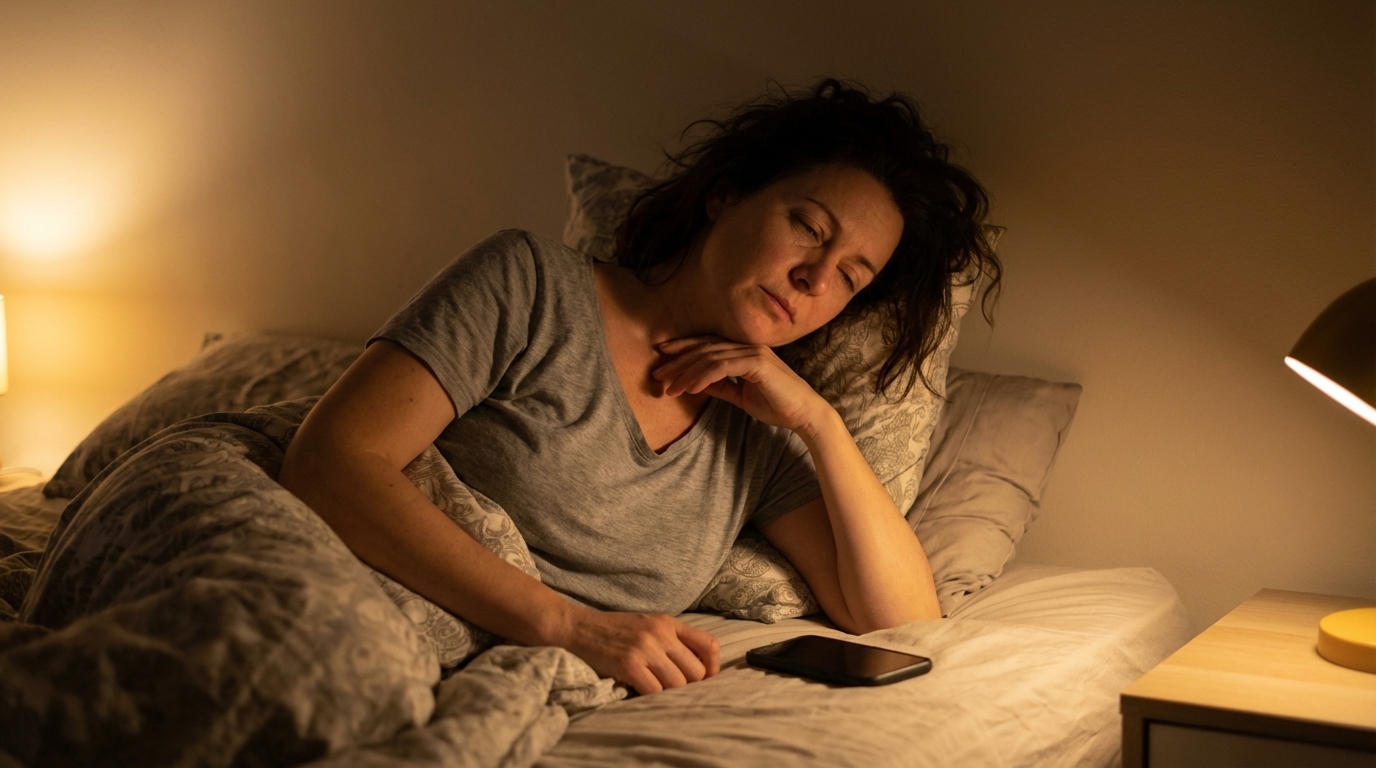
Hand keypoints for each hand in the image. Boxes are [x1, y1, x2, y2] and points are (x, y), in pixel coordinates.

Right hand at [558, 608, 720, 694]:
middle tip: (673, 689)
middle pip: (696, 671)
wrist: (577, 628)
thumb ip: (670, 640)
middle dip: (689, 686)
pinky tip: (641, 692)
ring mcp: (645, 649)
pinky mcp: (629, 664)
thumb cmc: (612, 630)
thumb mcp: (647, 624)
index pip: (709, 645)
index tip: (703, 679)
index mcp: (668, 623)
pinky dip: (652, 697)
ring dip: (669, 694)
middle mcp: (661, 633)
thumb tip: (696, 669)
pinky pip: (655, 691)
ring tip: (656, 690)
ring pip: (678, 685)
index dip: (712, 668)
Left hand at [652, 336, 829, 433]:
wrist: (804, 415)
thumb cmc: (777, 406)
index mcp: (745, 351)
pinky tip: (689, 389)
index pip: (709, 345)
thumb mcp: (741, 396)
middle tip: (657, 374)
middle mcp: (748, 347)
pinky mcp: (757, 364)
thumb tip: (697, 384)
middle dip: (678, 361)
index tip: (662, 357)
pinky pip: (722, 368)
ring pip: (710, 358)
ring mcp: (753, 353)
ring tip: (669, 388)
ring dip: (686, 373)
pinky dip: (703, 377)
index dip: (683, 348)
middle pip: (704, 348)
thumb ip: (721, 387)